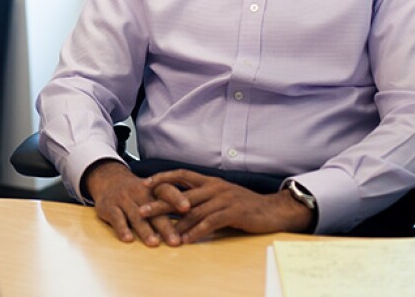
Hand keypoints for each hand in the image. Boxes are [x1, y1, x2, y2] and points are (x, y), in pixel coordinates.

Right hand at [83, 161, 188, 246]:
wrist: (108, 180)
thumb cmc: (138, 191)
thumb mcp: (153, 191)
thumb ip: (172, 202)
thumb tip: (198, 216)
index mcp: (152, 188)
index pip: (166, 191)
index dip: (177, 198)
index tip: (188, 208)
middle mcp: (139, 192)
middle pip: (154, 209)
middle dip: (165, 225)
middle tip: (176, 241)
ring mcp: (123, 199)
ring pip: (136, 216)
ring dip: (145, 230)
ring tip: (154, 243)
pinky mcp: (109, 207)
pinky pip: (116, 218)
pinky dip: (122, 229)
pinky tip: (128, 239)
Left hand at [138, 169, 313, 243]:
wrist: (272, 210)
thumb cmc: (244, 205)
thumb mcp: (221, 197)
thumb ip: (202, 200)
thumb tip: (179, 208)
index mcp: (209, 181)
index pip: (181, 174)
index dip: (162, 178)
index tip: (144, 184)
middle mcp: (214, 187)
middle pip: (181, 194)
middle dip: (160, 203)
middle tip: (142, 210)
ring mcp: (224, 198)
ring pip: (194, 210)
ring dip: (176, 223)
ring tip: (161, 232)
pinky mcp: (233, 212)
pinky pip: (211, 222)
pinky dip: (197, 231)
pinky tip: (186, 239)